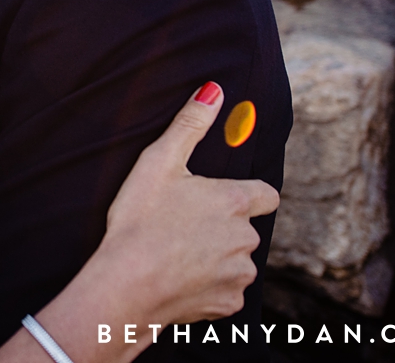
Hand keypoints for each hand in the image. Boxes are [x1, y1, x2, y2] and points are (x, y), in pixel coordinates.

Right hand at [98, 82, 279, 325]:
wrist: (127, 285)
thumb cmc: (140, 220)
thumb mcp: (158, 163)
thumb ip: (189, 125)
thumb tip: (215, 90)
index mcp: (234, 202)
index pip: (267, 195)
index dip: (248, 196)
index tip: (220, 200)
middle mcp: (246, 238)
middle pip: (246, 229)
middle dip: (222, 228)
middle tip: (181, 227)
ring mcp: (239, 273)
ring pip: (236, 261)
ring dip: (215, 258)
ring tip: (176, 254)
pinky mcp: (229, 304)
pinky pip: (224, 292)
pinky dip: (206, 286)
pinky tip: (177, 279)